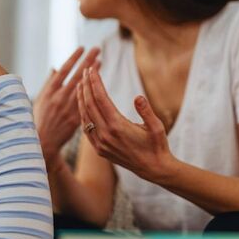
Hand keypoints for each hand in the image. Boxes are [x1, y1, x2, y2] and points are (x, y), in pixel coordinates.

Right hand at [33, 47, 99, 163]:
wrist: (42, 142)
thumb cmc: (39, 118)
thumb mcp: (40, 99)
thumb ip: (49, 83)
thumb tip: (55, 68)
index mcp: (50, 92)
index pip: (64, 70)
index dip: (74, 58)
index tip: (82, 48)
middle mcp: (60, 98)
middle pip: (77, 76)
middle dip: (87, 61)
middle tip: (97, 49)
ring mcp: (69, 109)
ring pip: (84, 88)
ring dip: (93, 74)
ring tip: (101, 61)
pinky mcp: (76, 119)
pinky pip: (87, 103)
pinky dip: (93, 92)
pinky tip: (100, 84)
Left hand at [76, 68, 177, 182]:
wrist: (154, 170)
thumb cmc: (157, 146)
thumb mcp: (157, 127)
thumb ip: (147, 111)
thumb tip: (138, 97)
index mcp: (118, 127)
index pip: (101, 98)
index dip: (95, 82)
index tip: (92, 69)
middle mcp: (105, 135)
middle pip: (89, 105)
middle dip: (86, 86)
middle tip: (85, 72)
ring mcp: (100, 143)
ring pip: (85, 117)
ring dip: (81, 99)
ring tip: (80, 84)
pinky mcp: (99, 149)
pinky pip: (86, 129)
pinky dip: (83, 114)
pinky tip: (83, 105)